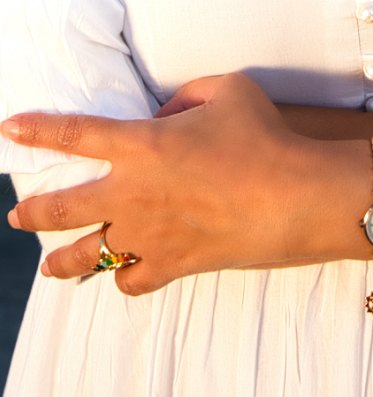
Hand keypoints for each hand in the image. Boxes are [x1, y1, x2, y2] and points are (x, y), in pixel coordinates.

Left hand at [1, 74, 351, 295]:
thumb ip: (187, 95)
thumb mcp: (228, 92)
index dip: (36, 130)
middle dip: (32, 212)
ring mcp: (151, 234)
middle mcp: (133, 194)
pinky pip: (134, 281)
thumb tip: (168, 114)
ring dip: (61, 262)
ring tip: (51, 267)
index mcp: (140, 144)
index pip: (71, 134)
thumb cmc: (266, 140)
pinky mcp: (176, 263)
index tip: (12, 130)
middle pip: (59, 208)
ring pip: (86, 256)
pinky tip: (125, 275)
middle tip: (19, 216)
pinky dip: (125, 279)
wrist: (296, 196)